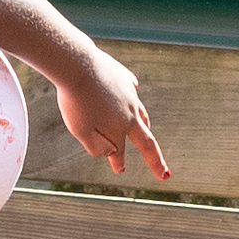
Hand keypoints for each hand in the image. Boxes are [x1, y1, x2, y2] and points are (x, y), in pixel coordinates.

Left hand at [56, 48, 169, 179]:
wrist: (78, 65)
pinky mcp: (125, 78)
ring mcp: (130, 94)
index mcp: (119, 128)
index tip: (119, 170)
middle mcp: (130, 113)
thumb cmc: (75, 101)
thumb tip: (112, 153)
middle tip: (164, 173)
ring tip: (146, 131)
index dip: (118, 163)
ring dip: (144, 127)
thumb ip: (97, 146)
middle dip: (155, 160)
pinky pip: (131, 92)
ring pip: (142, 114)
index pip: (121, 152)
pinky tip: (130, 99)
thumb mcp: (80, 131)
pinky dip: (131, 100)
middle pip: (146, 140)